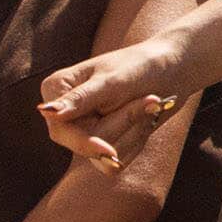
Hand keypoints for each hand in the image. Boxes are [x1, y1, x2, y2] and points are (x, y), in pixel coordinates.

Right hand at [39, 35, 189, 176]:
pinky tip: (149, 117)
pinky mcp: (105, 139)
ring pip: (104, 155)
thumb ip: (81, 98)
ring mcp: (85, 127)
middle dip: (123, 124)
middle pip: (85, 144)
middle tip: (152, 99)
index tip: (108, 152)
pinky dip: (139, 138)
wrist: (175, 67)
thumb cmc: (142, 65)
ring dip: (135, 129)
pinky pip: (120, 156)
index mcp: (57, 89)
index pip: (61, 130)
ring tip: (151, 101)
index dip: (85, 143)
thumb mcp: (113, 81)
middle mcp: (65, 112)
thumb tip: (47, 111)